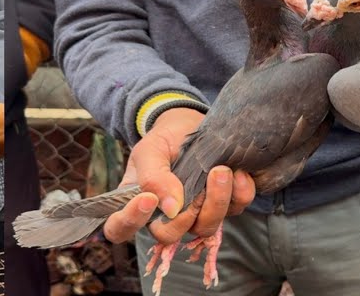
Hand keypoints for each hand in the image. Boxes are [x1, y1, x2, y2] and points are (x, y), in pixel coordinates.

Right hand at [102, 107, 253, 245]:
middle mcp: (164, 217)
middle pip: (169, 235)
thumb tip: (171, 208)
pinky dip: (240, 193)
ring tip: (221, 170)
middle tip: (198, 179)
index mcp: (136, 203)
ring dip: (216, 200)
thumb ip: (153, 176)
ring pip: (206, 228)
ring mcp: (194, 215)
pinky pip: (234, 210)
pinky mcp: (222, 206)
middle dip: (186, 213)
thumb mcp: (150, 149)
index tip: (147, 199)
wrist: (190, 124)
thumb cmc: (163, 139)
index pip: (119, 228)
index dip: (129, 221)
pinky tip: (238, 173)